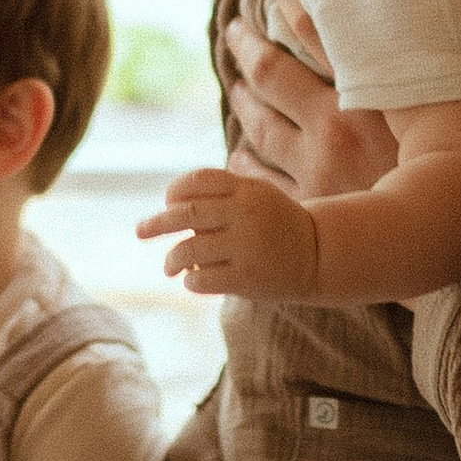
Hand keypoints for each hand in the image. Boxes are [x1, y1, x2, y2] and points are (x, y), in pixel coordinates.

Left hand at [137, 165, 321, 298]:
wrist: (320, 255)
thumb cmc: (277, 223)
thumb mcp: (258, 195)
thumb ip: (221, 193)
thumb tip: (170, 202)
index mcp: (247, 189)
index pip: (199, 180)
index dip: (176, 189)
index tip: (168, 201)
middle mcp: (245, 214)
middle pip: (186, 213)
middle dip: (157, 223)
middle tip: (140, 231)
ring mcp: (247, 246)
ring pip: (189, 250)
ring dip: (172, 260)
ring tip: (169, 266)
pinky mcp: (248, 277)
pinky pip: (203, 279)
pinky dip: (191, 281)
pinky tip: (192, 281)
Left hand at [222, 0, 400, 201]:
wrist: (451, 263)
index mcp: (374, 98)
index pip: (317, 27)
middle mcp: (335, 128)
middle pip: (274, 73)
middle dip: (249, 44)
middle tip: (233, 28)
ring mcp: (317, 171)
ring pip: (261, 125)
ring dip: (244, 100)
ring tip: (235, 84)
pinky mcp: (309, 209)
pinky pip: (261, 178)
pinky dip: (245, 159)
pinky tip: (237, 149)